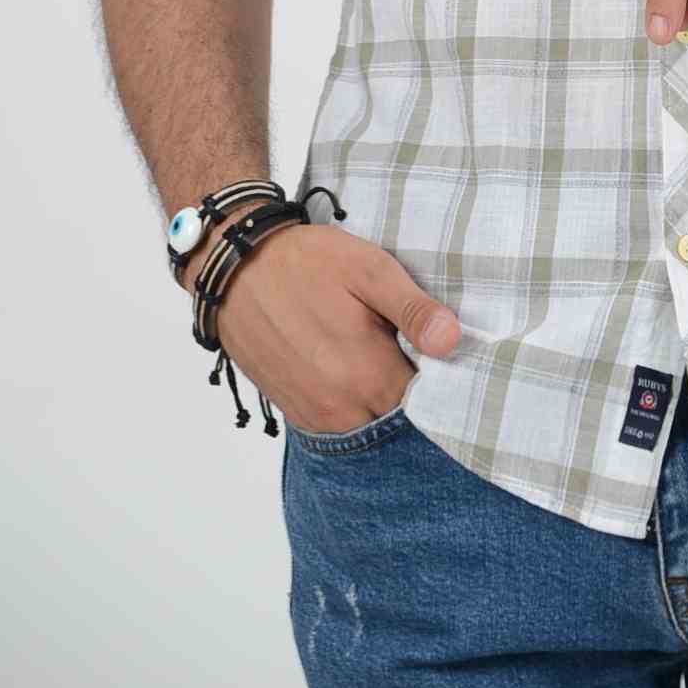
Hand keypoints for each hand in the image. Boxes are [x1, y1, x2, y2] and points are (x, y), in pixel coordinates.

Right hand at [193, 221, 462, 434]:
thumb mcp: (368, 270)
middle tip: (413, 350)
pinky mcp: (294, 412)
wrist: (234, 271)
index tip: (445, 354)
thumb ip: (413, 310)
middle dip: (413, 390)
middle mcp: (342, 409)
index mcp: (368, 374)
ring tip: (383, 355)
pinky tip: (354, 368)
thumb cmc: (307, 263)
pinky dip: (353, 404)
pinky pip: (338, 423)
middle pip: (399, 416)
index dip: (442, 378)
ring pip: (368, 423)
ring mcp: (314, 415)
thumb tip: (453, 341)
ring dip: (381, 399)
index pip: (428, 400)